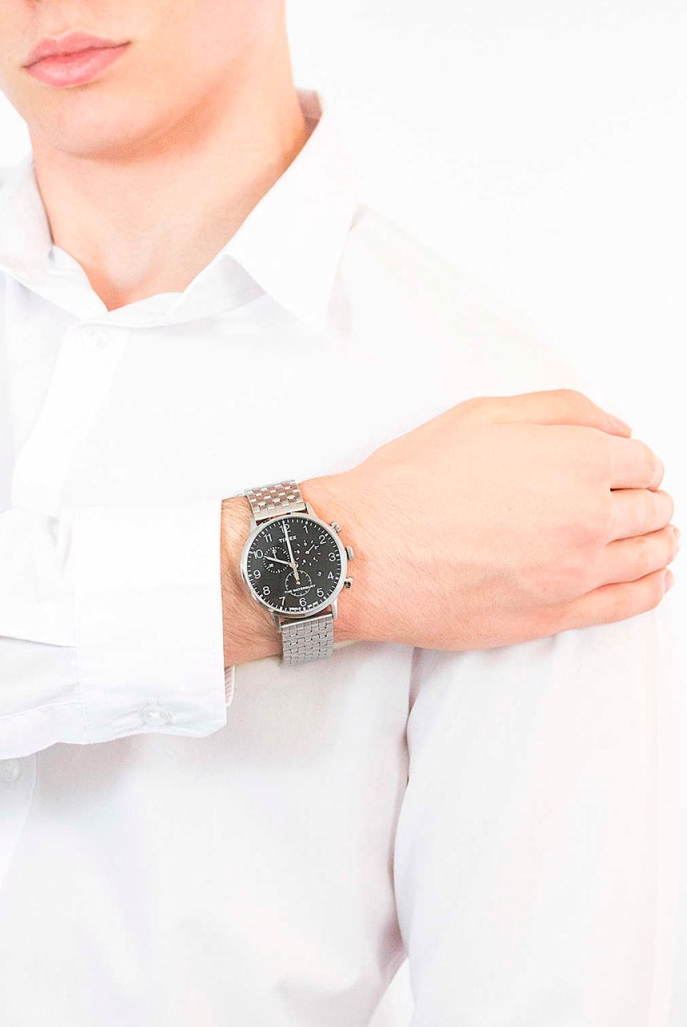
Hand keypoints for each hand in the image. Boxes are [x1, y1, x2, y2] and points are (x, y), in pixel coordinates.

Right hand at [303, 389, 677, 649]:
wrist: (368, 553)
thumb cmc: (412, 484)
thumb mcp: (483, 415)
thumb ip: (561, 411)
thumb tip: (613, 425)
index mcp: (576, 461)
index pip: (642, 460)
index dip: (636, 460)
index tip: (627, 468)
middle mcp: (588, 517)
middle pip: (651, 508)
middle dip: (646, 498)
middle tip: (633, 499)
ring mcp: (576, 571)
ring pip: (649, 556)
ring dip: (657, 540)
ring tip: (651, 536)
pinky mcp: (556, 615)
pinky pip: (628, 605)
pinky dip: (650, 589)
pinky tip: (652, 580)